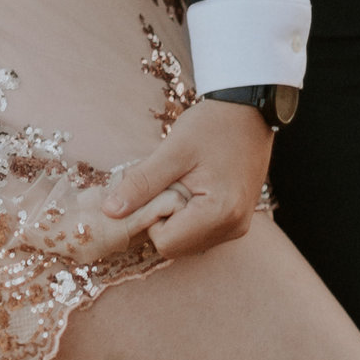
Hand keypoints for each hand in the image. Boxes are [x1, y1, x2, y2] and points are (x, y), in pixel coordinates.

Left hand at [101, 98, 272, 258]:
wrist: (249, 113)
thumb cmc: (213, 126)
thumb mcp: (173, 150)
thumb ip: (142, 183)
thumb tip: (110, 211)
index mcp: (220, 213)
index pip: (165, 243)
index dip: (150, 217)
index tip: (158, 185)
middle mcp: (233, 228)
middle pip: (175, 246)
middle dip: (161, 217)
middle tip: (169, 181)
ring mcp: (236, 227)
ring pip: (185, 241)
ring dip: (173, 216)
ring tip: (182, 182)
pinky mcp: (234, 221)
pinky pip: (198, 232)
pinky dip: (186, 215)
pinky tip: (191, 187)